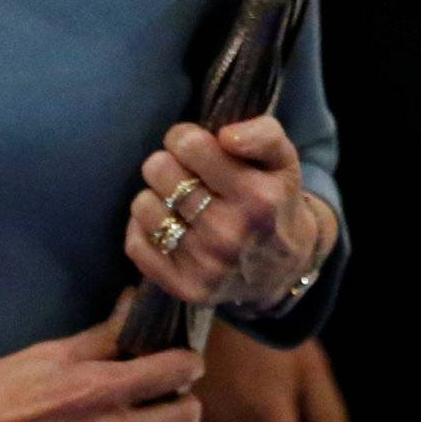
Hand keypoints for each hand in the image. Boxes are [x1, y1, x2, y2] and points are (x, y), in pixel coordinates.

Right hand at [0, 297, 202, 421]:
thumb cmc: (3, 390)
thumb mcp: (55, 353)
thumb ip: (106, 334)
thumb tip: (138, 301)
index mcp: (105, 389)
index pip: (180, 370)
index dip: (186, 362)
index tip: (180, 362)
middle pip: (186, 419)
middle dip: (182, 402)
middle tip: (164, 398)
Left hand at [125, 116, 332, 311]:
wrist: (280, 267)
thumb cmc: (276, 201)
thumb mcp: (284, 160)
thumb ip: (264, 135)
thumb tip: (226, 136)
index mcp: (257, 196)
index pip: (191, 146)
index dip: (186, 137)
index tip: (192, 145)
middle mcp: (229, 232)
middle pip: (160, 171)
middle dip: (168, 163)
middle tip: (183, 173)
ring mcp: (204, 264)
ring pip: (144, 206)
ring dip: (156, 196)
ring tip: (176, 201)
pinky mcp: (183, 286)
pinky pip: (136, 243)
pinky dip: (145, 228)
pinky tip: (169, 224)